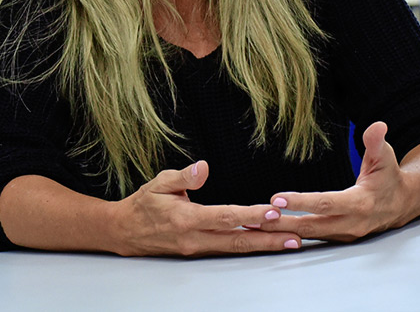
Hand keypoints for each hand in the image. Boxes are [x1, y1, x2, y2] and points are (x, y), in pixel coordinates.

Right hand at [110, 160, 302, 256]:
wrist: (124, 231)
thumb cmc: (143, 205)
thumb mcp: (159, 183)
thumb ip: (184, 176)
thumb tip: (203, 167)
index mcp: (186, 219)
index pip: (225, 217)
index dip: (249, 216)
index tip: (271, 212)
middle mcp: (194, 238)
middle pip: (237, 240)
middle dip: (268, 239)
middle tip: (294, 237)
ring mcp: (197, 248)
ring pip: (235, 248)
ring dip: (263, 245)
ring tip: (289, 242)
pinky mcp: (198, 252)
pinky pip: (227, 249)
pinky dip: (248, 246)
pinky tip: (264, 242)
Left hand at [259, 121, 415, 242]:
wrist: (401, 203)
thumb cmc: (389, 176)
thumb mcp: (386, 157)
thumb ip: (377, 142)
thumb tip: (377, 125)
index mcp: (360, 203)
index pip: (325, 203)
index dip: (300, 202)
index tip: (276, 198)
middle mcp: (351, 223)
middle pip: (311, 225)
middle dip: (282, 223)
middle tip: (256, 217)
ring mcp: (345, 234)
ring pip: (310, 235)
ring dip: (282, 231)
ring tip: (256, 224)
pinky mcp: (339, 238)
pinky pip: (313, 237)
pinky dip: (292, 234)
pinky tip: (272, 229)